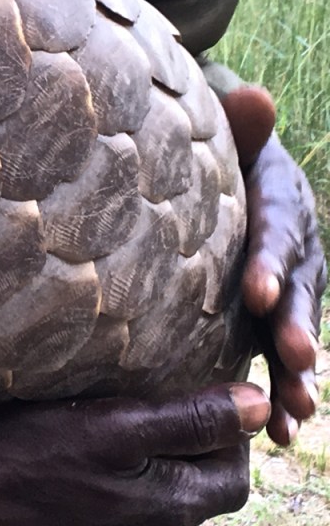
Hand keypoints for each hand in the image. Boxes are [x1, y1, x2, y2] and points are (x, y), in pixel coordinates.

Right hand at [0, 383, 269, 525]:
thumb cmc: (32, 453)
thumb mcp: (116, 426)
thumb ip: (192, 419)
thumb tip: (259, 403)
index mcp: (173, 506)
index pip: (235, 470)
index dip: (228, 427)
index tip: (198, 385)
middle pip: (202, 481)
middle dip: (195, 436)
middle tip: (164, 390)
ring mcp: (121, 525)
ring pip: (164, 485)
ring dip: (159, 448)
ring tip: (131, 407)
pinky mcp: (93, 517)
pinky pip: (131, 492)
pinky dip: (129, 463)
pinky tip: (98, 436)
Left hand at [221, 87, 326, 445]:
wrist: (240, 170)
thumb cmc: (224, 153)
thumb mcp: (233, 137)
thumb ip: (242, 126)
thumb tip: (254, 95)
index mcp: (282, 204)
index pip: (275, 232)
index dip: (269, 261)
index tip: (255, 292)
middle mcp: (299, 248)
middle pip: (301, 291)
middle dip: (298, 328)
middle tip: (296, 360)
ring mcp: (295, 285)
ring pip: (301, 331)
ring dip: (300, 373)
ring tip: (294, 414)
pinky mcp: (280, 312)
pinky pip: (287, 352)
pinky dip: (285, 388)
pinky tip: (279, 431)